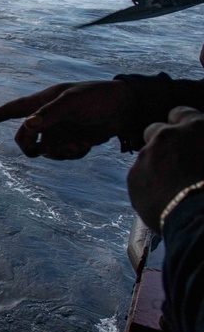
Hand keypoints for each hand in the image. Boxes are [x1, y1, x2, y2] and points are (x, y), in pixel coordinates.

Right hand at [0, 81, 135, 159]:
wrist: (128, 109)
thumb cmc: (99, 97)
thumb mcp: (73, 102)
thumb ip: (50, 114)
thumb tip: (28, 126)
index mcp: (44, 102)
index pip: (14, 109)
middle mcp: (49, 117)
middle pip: (24, 137)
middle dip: (29, 146)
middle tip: (39, 149)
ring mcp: (61, 130)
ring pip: (44, 150)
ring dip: (56, 153)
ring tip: (75, 148)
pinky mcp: (74, 141)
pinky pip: (63, 155)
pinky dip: (71, 154)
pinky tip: (86, 147)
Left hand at [127, 107, 203, 230]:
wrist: (201, 218)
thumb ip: (202, 144)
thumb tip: (196, 152)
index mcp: (195, 127)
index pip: (181, 113)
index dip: (182, 124)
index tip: (184, 135)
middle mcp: (166, 137)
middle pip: (154, 131)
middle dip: (162, 142)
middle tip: (175, 159)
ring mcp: (146, 157)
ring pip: (146, 156)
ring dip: (155, 165)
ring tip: (172, 186)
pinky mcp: (134, 179)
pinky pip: (139, 177)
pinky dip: (148, 184)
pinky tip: (163, 198)